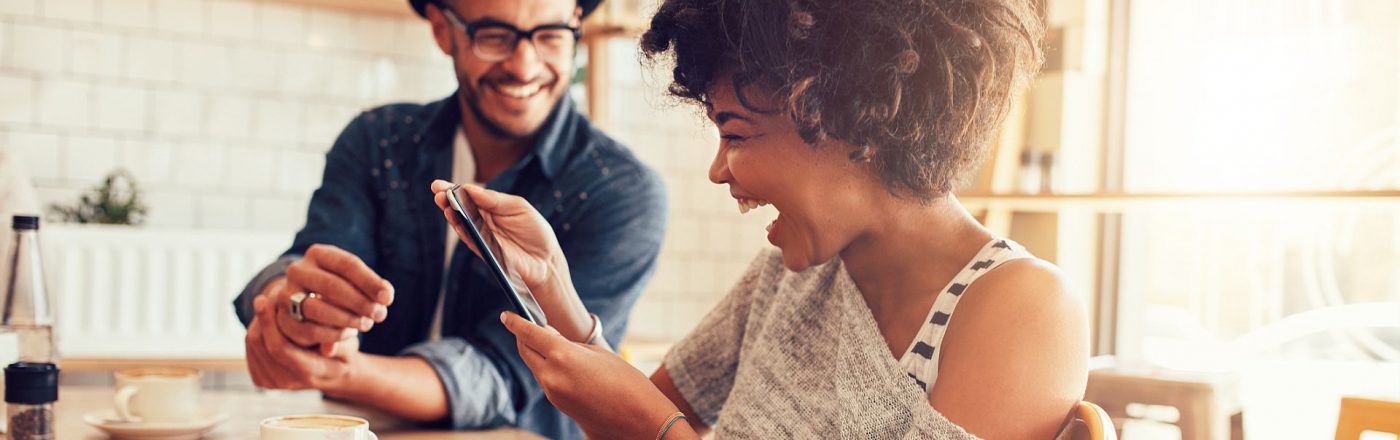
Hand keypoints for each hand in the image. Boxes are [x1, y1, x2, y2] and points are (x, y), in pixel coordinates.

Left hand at [245, 295, 360, 390]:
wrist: (335, 373)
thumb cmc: (344, 351)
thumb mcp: (349, 345)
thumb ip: (340, 343)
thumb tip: (329, 346)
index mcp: (309, 373)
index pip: (279, 348)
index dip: (268, 322)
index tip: (264, 298)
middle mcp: (287, 382)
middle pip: (260, 344)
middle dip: (262, 317)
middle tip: (266, 296)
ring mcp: (272, 383)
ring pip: (253, 344)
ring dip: (258, 322)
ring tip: (269, 303)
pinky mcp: (261, 379)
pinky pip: (251, 348)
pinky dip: (257, 330)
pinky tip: (269, 319)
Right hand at [271, 244, 393, 351]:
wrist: (303, 300)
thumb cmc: (339, 287)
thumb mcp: (353, 280)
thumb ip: (370, 286)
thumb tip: (385, 296)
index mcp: (318, 254)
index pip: (347, 264)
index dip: (370, 282)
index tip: (388, 298)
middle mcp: (298, 270)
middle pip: (331, 285)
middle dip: (360, 302)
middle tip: (380, 315)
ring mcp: (286, 294)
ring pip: (317, 308)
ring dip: (346, 319)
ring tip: (366, 324)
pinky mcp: (282, 318)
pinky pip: (308, 329)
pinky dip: (333, 334)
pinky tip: (349, 333)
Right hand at [430, 180, 566, 294]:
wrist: (546, 260)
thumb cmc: (535, 231)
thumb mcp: (519, 207)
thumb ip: (495, 200)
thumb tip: (470, 188)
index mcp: (491, 206)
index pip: (469, 195)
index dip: (453, 189)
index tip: (439, 184)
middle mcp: (482, 221)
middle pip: (460, 208)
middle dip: (446, 199)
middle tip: (436, 190)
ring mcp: (481, 236)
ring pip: (461, 224)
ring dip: (450, 213)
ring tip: (443, 202)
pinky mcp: (483, 251)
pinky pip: (469, 239)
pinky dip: (461, 229)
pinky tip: (454, 219)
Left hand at [501, 312, 682, 438]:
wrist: (638, 418)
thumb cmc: (625, 380)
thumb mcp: (597, 353)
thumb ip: (569, 344)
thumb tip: (549, 338)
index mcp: (562, 356)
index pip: (529, 334)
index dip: (515, 322)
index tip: (506, 315)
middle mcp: (551, 375)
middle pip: (525, 351)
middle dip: (523, 337)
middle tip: (526, 325)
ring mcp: (553, 392)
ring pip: (535, 366)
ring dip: (537, 353)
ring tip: (549, 342)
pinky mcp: (558, 404)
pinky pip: (545, 380)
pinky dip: (547, 368)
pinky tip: (560, 364)